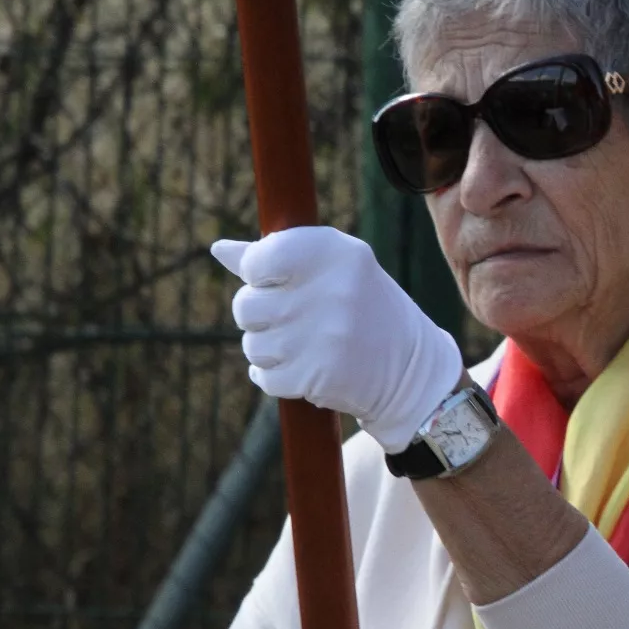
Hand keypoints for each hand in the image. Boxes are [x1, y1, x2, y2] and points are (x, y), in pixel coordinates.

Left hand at [212, 226, 463, 452]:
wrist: (410, 369)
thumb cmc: (363, 309)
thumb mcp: (333, 270)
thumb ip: (276, 257)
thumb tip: (218, 250)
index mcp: (336, 252)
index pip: (258, 260)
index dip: (259, 277)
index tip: (279, 284)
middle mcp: (332, 289)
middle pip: (246, 306)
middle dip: (261, 318)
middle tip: (295, 320)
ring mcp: (326, 335)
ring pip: (253, 345)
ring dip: (270, 351)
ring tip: (305, 347)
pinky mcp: (319, 375)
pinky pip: (265, 378)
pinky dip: (277, 378)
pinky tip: (304, 370)